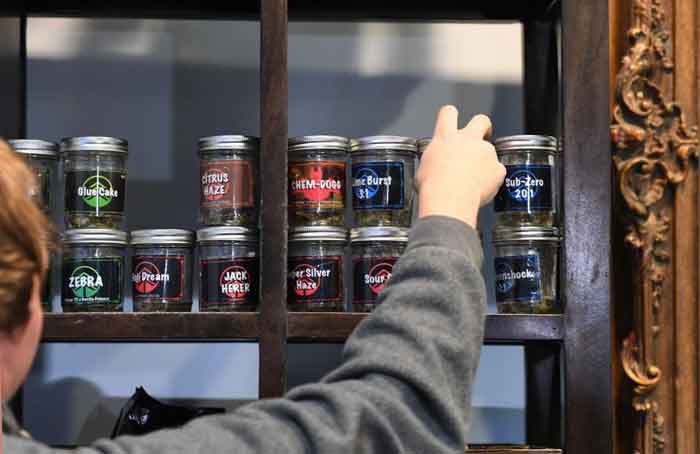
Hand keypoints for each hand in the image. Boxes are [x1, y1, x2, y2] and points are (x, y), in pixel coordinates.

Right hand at [416, 106, 505, 227]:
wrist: (448, 200)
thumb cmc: (433, 187)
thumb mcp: (424, 168)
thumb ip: (433, 161)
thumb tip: (433, 167)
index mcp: (445, 137)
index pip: (448, 113)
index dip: (450, 115)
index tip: (451, 121)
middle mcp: (467, 139)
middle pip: (481, 120)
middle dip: (483, 126)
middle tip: (481, 136)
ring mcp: (486, 152)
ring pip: (490, 151)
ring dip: (485, 162)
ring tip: (474, 180)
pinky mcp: (498, 168)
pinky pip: (498, 172)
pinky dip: (492, 179)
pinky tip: (482, 189)